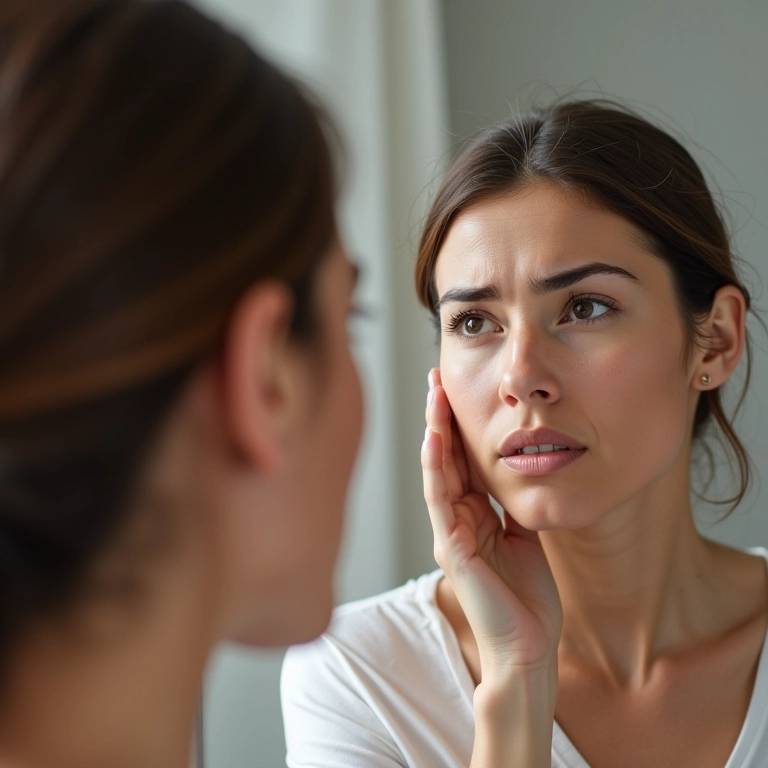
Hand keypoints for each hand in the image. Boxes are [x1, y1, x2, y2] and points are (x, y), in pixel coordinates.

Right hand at [422, 368, 561, 675]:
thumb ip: (511, 506)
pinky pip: (440, 501)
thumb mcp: (523, 536)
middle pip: (444, 459)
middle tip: (437, 377)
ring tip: (434, 396)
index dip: (458, 424)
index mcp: (472, 516)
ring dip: (434, 432)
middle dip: (440, 417)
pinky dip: (436, 468)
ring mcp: (450, 534)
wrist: (527, 647)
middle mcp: (455, 520)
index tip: (456, 389)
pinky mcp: (452, 550)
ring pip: (437, 473)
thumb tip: (518, 470)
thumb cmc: (524, 597)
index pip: (460, 461)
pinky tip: (435, 439)